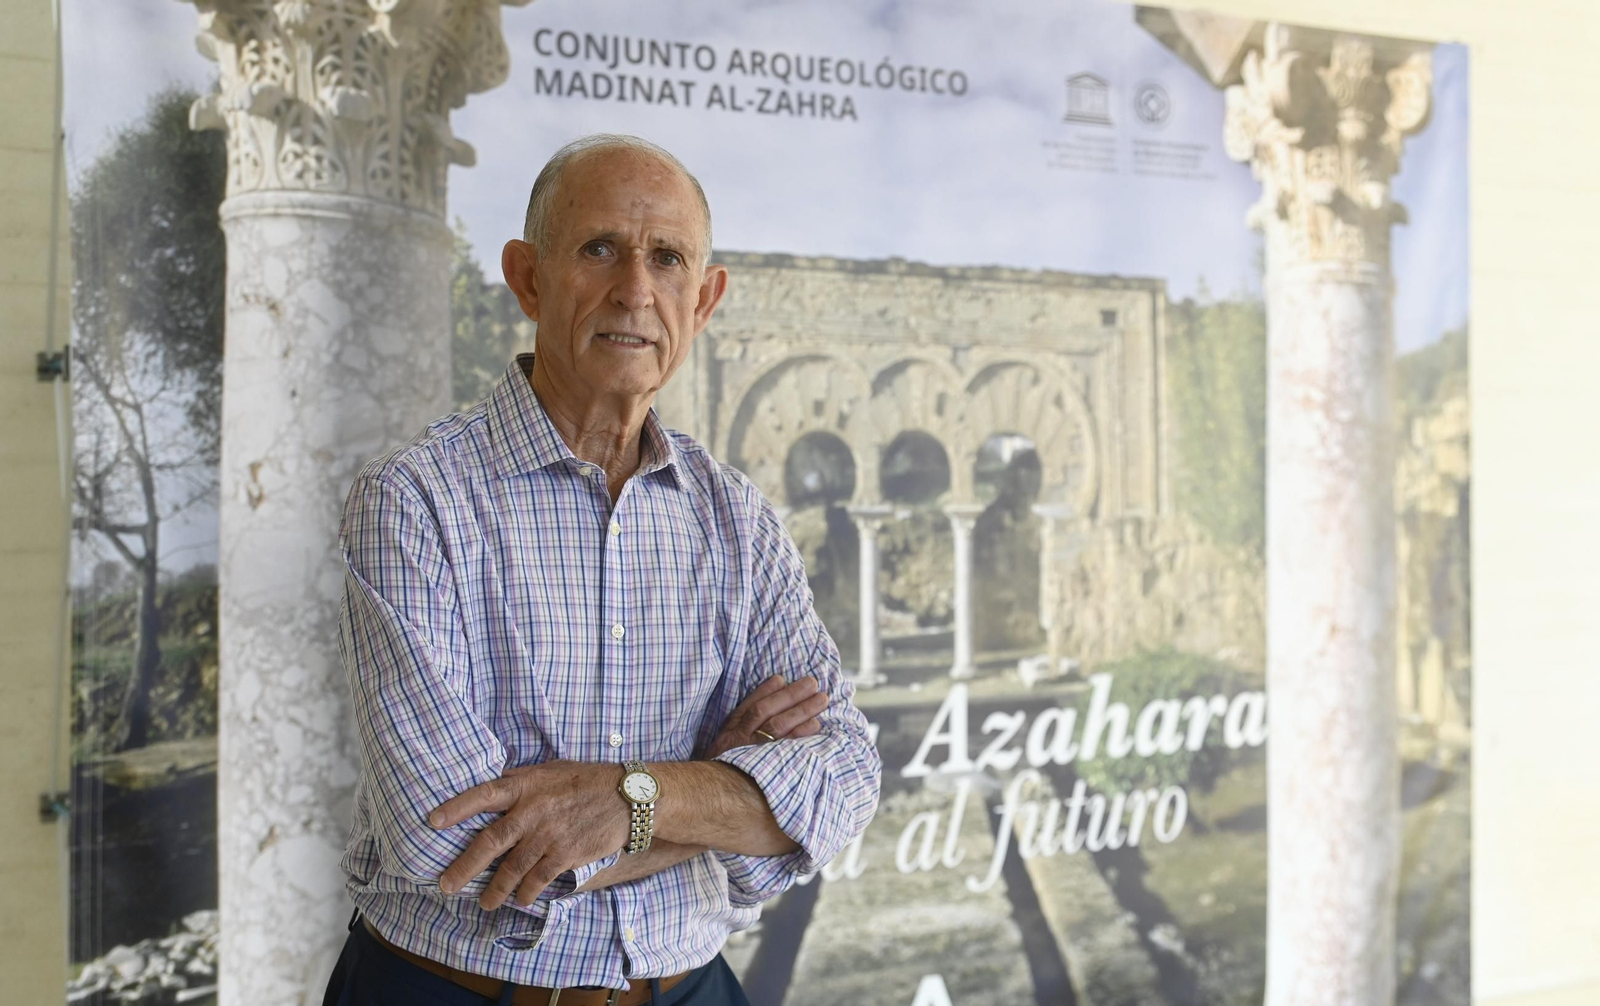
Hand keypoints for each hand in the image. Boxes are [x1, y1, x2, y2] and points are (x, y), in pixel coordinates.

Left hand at [428, 761, 628, 910]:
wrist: (628, 797)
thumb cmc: (589, 780)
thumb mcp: (553, 769)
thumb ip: (524, 778)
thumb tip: (498, 780)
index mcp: (526, 786)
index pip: (483, 795)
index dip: (457, 808)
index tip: (433, 822)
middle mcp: (532, 811)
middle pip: (489, 842)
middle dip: (463, 866)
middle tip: (445, 885)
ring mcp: (548, 835)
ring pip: (511, 868)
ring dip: (494, 889)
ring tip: (483, 903)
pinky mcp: (565, 855)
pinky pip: (537, 879)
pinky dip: (526, 892)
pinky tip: (520, 899)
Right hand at [701, 674, 828, 759]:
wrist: (712, 798)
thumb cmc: (725, 769)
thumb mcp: (726, 743)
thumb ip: (745, 718)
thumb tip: (775, 687)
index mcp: (730, 733)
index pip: (750, 706)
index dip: (766, 691)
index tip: (783, 679)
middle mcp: (739, 741)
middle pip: (766, 712)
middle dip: (790, 696)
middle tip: (812, 684)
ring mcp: (752, 755)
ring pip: (777, 727)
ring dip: (800, 711)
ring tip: (821, 700)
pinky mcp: (765, 769)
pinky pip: (785, 750)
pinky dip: (799, 735)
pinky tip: (814, 726)